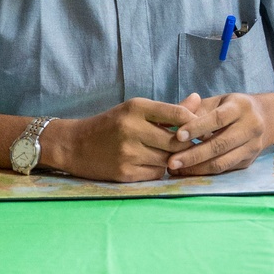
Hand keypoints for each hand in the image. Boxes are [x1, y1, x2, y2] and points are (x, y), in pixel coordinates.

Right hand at [42, 100, 194, 182]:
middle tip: (188, 145)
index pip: (178, 113)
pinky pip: (156, 174)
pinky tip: (150, 163)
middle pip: (176, 141)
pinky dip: (158, 170)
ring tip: (164, 153)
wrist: (75, 145)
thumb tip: (198, 99)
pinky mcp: (124, 173)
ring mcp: (127, 153)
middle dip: (185, 144)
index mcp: (136, 108)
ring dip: (170, 159)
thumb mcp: (136, 110)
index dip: (194, 122)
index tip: (198, 127)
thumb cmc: (112, 125)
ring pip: (168, 159)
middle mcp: (131, 128)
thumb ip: (169, 109)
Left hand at [166, 92, 273, 174]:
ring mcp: (252, 146)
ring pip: (223, 161)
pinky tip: (188, 171)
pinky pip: (224, 169)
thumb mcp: (215, 102)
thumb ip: (193, 109)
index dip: (197, 127)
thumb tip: (170, 121)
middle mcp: (251, 126)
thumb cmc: (231, 108)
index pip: (218, 119)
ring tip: (176, 169)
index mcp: (241, 107)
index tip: (177, 135)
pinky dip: (204, 172)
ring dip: (197, 168)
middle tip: (171, 161)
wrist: (265, 119)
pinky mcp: (248, 161)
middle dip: (194, 155)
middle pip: (220, 144)